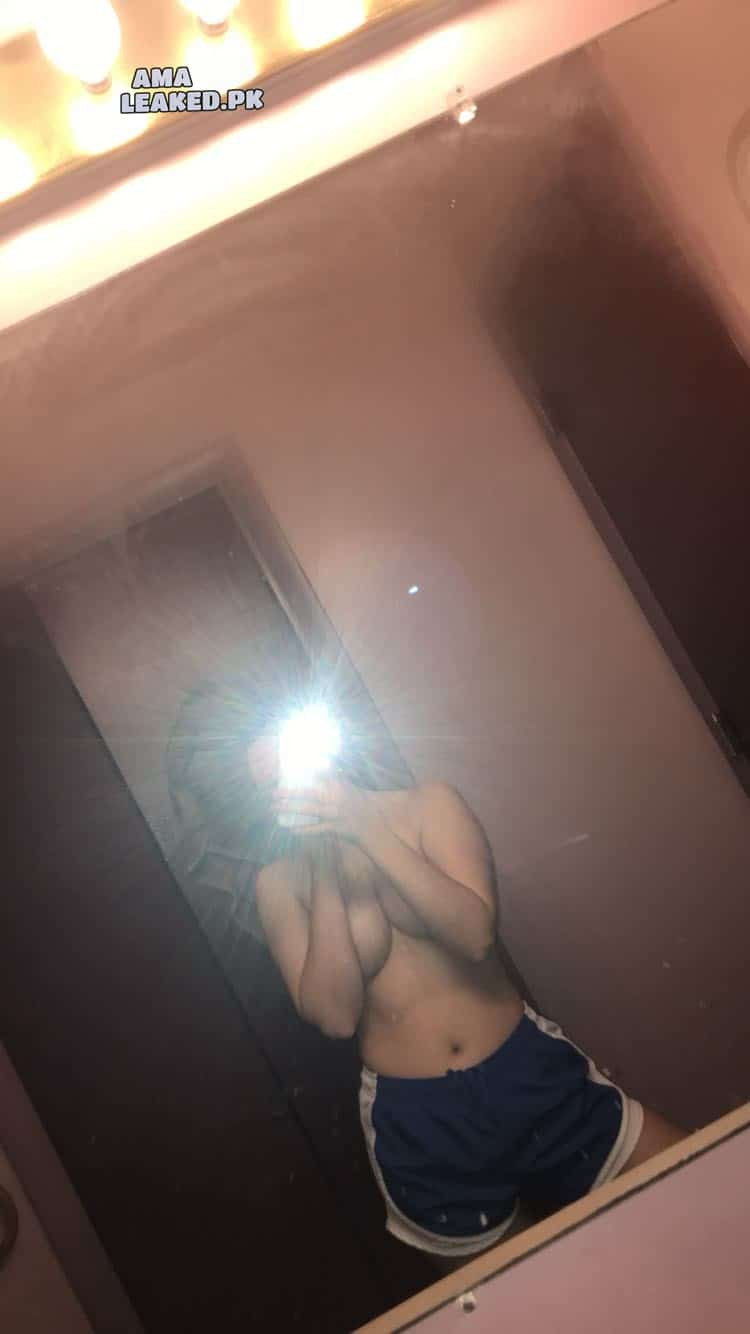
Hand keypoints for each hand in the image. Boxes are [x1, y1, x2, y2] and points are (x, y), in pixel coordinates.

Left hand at [272, 776, 386, 849]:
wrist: (371, 821)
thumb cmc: (356, 800)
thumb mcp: (347, 783)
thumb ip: (333, 772)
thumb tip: (321, 757)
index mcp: (338, 784)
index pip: (320, 771)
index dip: (305, 768)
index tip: (286, 767)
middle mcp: (336, 797)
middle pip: (307, 793)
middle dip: (288, 793)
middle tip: (271, 792)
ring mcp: (335, 813)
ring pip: (309, 811)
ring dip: (289, 810)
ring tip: (273, 808)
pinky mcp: (336, 828)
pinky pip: (316, 829)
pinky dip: (303, 830)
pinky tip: (289, 829)